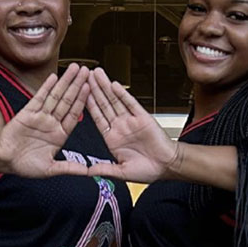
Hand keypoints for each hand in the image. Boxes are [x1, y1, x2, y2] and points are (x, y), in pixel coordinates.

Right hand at [0, 63, 90, 178]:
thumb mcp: (51, 169)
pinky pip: (38, 99)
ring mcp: (40, 117)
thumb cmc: (26, 165)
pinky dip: (46, 88)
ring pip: (56, 96)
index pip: (74, 114)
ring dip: (65, 82)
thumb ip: (70, 168)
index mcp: (60, 135)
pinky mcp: (27, 113)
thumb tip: (88, 172)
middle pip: (68, 101)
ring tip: (75, 68)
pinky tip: (54, 77)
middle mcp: (52, 123)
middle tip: (88, 71)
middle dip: (78, 85)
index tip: (92, 89)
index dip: (83, 101)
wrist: (4, 161)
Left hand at [85, 68, 176, 182]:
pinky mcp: (143, 118)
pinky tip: (114, 85)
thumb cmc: (148, 170)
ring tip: (97, 74)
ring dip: (106, 87)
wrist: (168, 166)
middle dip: (94, 90)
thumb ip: (104, 169)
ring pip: (115, 101)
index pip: (97, 119)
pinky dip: (123, 94)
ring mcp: (131, 121)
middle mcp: (120, 127)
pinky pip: (131, 104)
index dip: (88, 106)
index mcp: (113, 139)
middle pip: (104, 105)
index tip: (79, 94)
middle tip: (85, 75)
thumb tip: (88, 172)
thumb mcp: (121, 172)